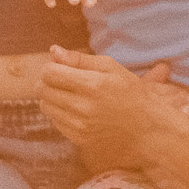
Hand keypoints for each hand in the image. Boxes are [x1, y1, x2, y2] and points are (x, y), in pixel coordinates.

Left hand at [39, 48, 169, 169]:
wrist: (146, 127)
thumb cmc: (130, 93)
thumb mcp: (111, 67)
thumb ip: (80, 59)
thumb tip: (53, 50)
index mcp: (92, 85)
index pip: (49, 73)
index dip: (50, 67)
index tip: (60, 67)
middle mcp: (83, 107)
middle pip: (42, 90)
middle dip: (47, 81)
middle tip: (61, 79)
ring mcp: (80, 125)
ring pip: (45, 106)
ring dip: (51, 97)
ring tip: (69, 93)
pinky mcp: (79, 138)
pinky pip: (55, 121)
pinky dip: (59, 112)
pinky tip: (75, 108)